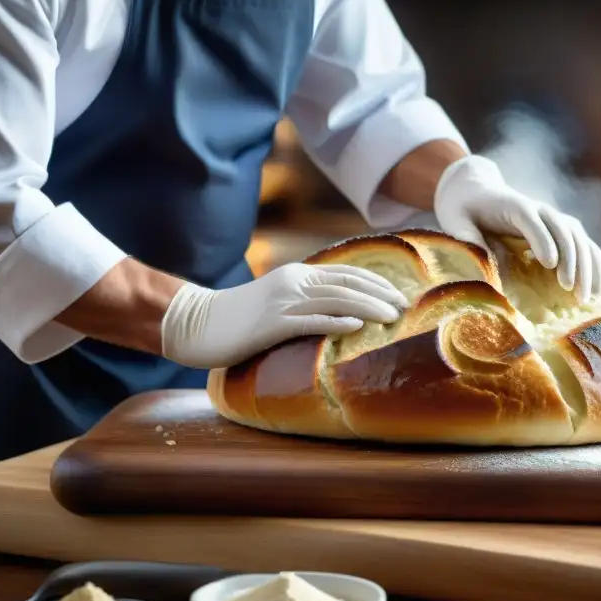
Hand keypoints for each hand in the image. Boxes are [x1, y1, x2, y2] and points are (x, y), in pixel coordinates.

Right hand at [161, 263, 407, 368]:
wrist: (196, 324)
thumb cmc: (238, 319)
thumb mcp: (277, 302)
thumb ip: (306, 302)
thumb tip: (340, 312)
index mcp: (297, 275)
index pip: (346, 273)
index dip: (376, 282)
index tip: (398, 294)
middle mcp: (294, 282)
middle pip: (347, 283)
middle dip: (380, 294)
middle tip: (404, 308)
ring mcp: (282, 302)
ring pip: (335, 299)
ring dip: (368, 307)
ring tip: (391, 317)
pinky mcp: (271, 323)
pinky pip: (310, 320)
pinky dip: (336, 321)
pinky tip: (357, 327)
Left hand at [434, 155, 600, 303]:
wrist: (476, 192)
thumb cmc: (464, 210)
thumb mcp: (455, 220)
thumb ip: (466, 237)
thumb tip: (479, 261)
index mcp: (512, 204)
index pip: (530, 218)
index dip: (541, 238)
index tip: (549, 263)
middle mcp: (539, 209)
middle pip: (562, 229)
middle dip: (570, 259)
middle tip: (569, 288)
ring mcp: (554, 218)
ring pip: (579, 238)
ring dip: (587, 266)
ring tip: (587, 296)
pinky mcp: (562, 230)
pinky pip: (585, 246)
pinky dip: (594, 266)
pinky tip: (598, 290)